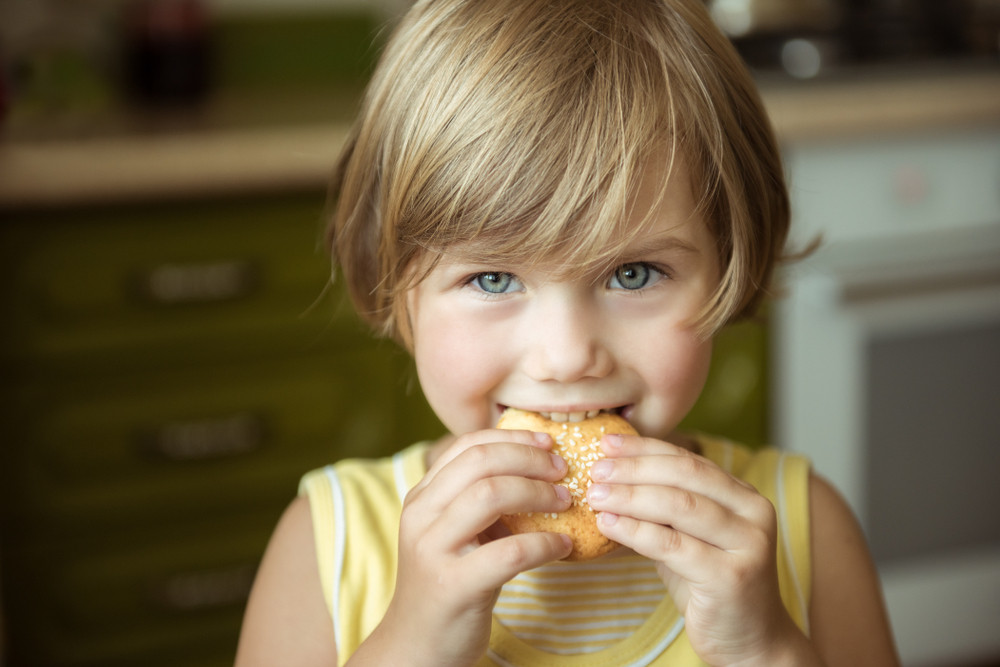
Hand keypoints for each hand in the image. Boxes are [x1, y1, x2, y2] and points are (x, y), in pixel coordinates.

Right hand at [356, 429, 572, 666]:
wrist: (417, 646)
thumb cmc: (449, 583)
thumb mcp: (454, 533)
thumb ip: (480, 501)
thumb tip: (538, 465)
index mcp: (422, 497)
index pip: (467, 445)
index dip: (511, 437)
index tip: (547, 442)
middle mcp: (421, 516)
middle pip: (481, 462)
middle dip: (529, 459)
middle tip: (563, 470)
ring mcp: (434, 550)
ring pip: (491, 495)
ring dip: (538, 493)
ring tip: (565, 501)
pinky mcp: (454, 585)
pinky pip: (509, 552)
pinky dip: (544, 544)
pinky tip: (563, 546)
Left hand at [585, 434, 814, 665]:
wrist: (749, 642)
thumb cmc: (710, 584)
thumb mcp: (689, 536)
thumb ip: (665, 507)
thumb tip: (612, 473)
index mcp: (744, 496)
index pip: (688, 460)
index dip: (645, 448)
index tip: (607, 442)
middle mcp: (753, 514)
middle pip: (684, 476)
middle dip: (634, 469)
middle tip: (596, 469)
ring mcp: (747, 545)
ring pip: (679, 506)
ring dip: (630, 497)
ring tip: (595, 495)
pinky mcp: (732, 577)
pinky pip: (673, 545)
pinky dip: (635, 531)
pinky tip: (607, 525)